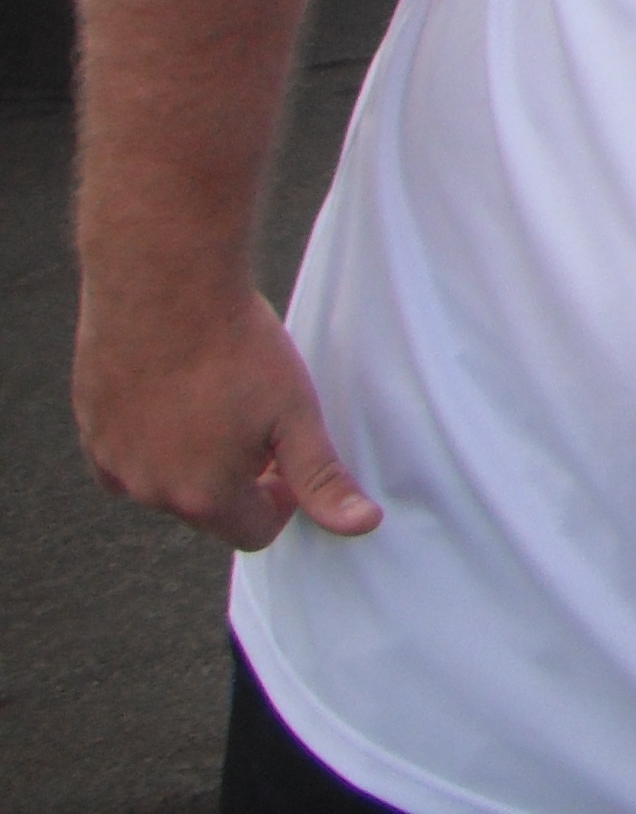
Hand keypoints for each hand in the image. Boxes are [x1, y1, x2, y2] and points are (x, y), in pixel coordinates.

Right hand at [74, 284, 379, 550]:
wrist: (165, 285)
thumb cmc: (235, 348)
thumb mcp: (297, 414)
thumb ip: (323, 478)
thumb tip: (362, 525)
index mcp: (204, 498)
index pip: (255, 533)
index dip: (282, 497)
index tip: (286, 455)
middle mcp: (149, 492)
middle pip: (208, 508)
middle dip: (238, 477)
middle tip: (255, 419)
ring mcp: (112, 460)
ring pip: (164, 480)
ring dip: (192, 456)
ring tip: (215, 397)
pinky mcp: (90, 427)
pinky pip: (125, 452)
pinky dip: (151, 434)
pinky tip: (173, 390)